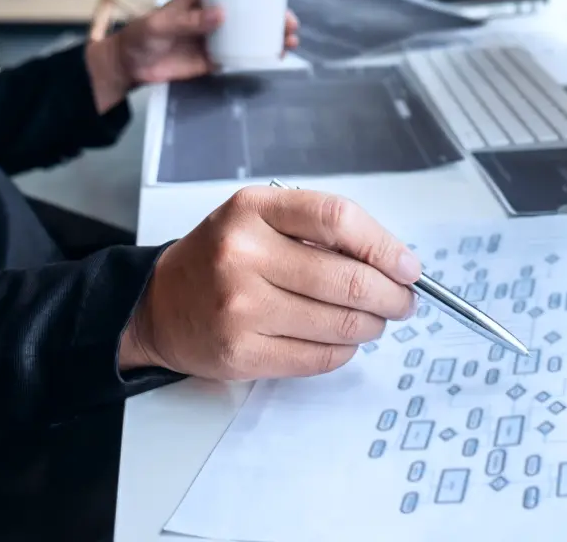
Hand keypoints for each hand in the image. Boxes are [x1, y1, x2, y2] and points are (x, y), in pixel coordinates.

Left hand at [85, 0, 299, 112]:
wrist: (129, 66)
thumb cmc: (140, 36)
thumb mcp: (161, 24)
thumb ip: (190, 21)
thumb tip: (221, 14)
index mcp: (201, 1)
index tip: (276, 1)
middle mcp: (213, 18)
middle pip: (248, 15)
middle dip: (272, 18)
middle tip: (290, 25)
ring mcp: (216, 39)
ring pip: (249, 36)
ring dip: (270, 38)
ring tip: (289, 42)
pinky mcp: (214, 60)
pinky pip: (240, 57)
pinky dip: (257, 57)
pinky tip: (273, 57)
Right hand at [119, 187, 422, 379]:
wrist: (158, 304)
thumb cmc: (222, 257)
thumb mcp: (262, 219)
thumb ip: (321, 231)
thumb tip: (394, 262)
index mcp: (253, 210)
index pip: (338, 220)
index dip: (385, 246)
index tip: (408, 267)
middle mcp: (243, 255)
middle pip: (347, 279)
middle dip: (391, 295)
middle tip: (403, 301)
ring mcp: (240, 308)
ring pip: (340, 323)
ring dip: (372, 325)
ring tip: (374, 320)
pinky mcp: (242, 353)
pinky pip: (320, 357)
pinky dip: (345, 350)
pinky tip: (343, 339)